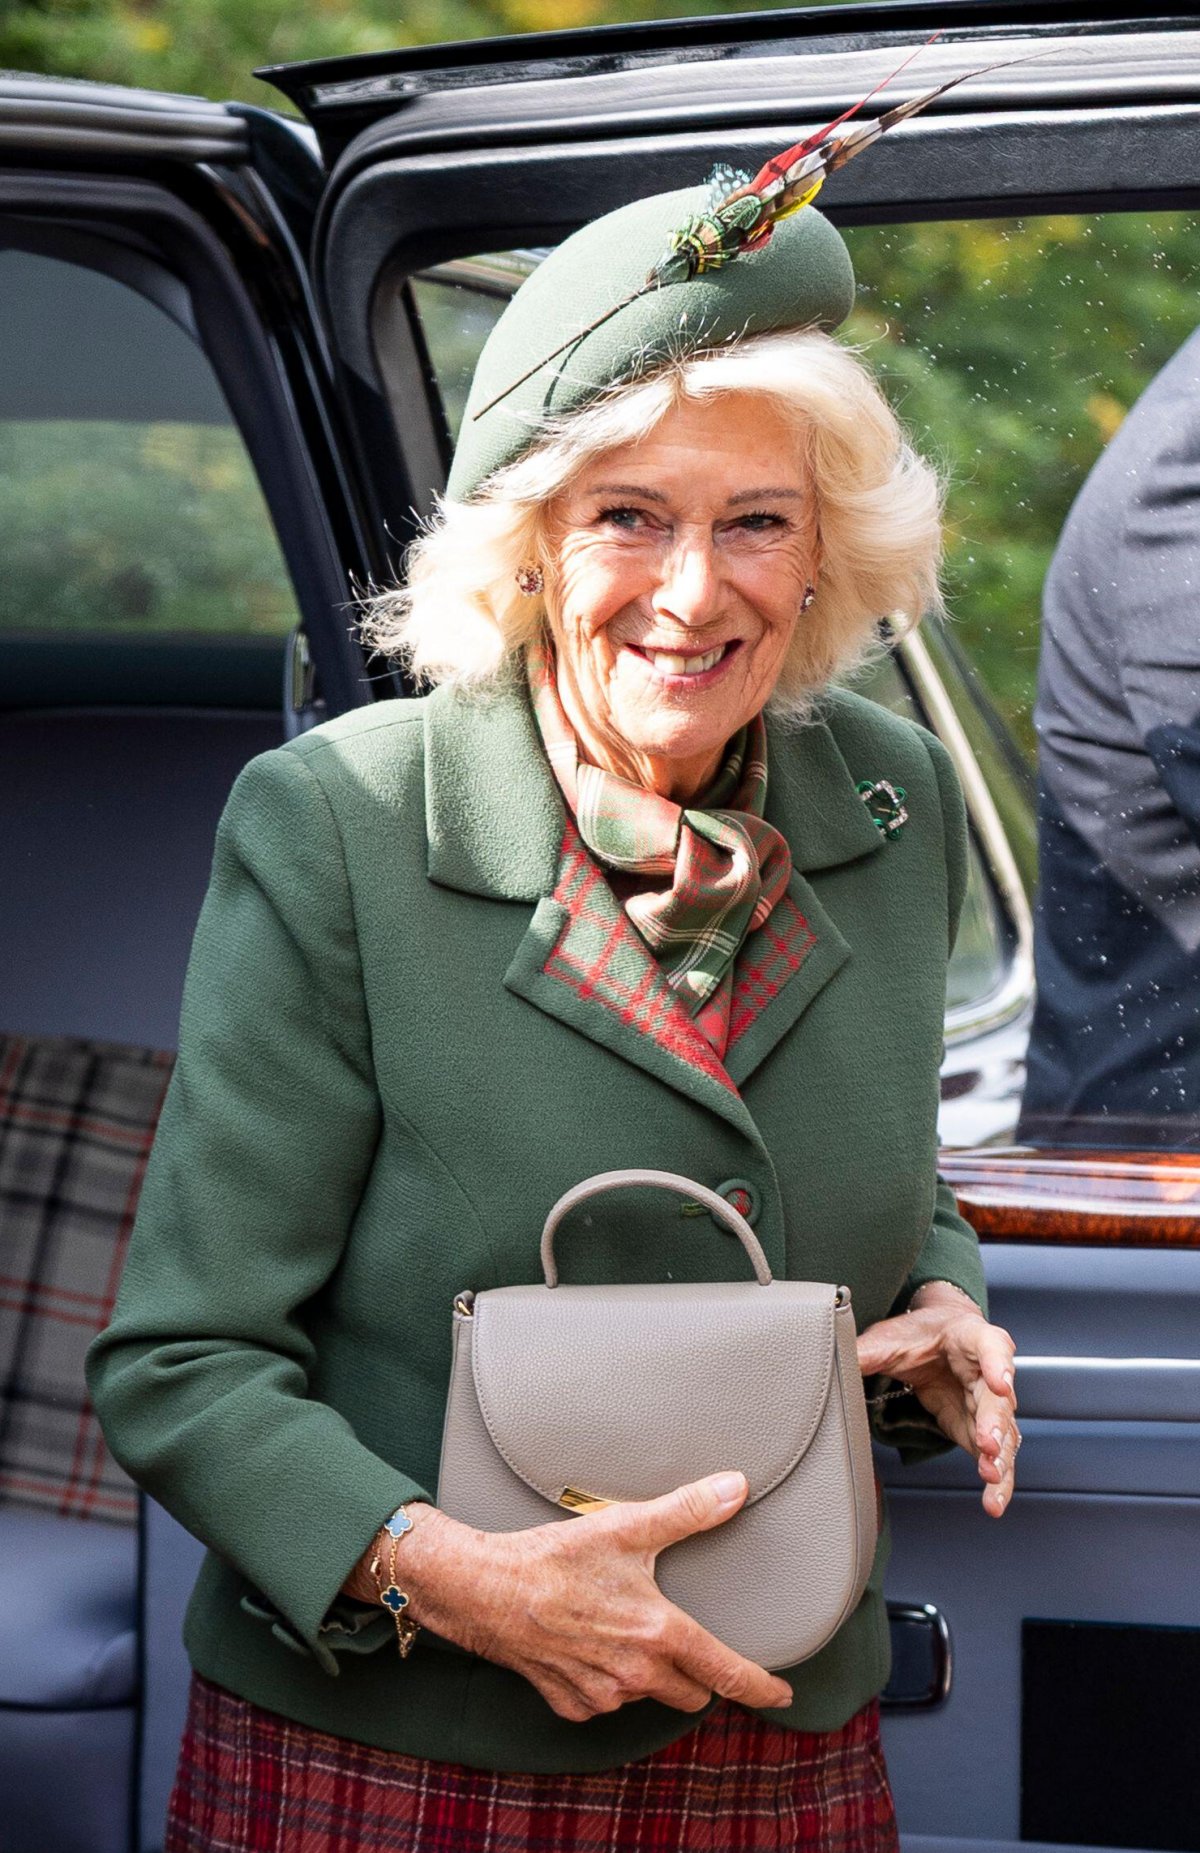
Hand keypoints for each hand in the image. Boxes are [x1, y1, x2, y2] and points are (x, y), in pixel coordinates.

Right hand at [349, 1474, 792, 1721]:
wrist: (485, 1589)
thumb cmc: (554, 1557)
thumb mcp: (626, 1526)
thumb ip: (687, 1511)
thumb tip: (736, 1489)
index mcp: (659, 1634)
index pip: (728, 1674)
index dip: (761, 1688)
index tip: (782, 1697)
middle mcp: (637, 1676)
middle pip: (693, 1693)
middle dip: (697, 1674)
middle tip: (683, 1640)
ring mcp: (603, 1696)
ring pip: (648, 1696)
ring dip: (648, 1674)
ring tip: (622, 1631)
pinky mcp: (571, 1705)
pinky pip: (606, 1702)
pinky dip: (606, 1681)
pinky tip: (588, 1646)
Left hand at [856, 1283, 1018, 1516]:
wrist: (934, 1340)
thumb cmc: (919, 1334)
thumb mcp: (887, 1338)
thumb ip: (864, 1351)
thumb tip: (829, 1359)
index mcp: (970, 1337)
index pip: (990, 1345)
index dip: (997, 1363)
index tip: (999, 1382)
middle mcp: (988, 1372)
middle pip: (999, 1397)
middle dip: (995, 1422)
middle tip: (988, 1445)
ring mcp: (988, 1404)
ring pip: (1003, 1432)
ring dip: (999, 1458)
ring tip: (991, 1479)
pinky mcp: (979, 1430)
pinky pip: (994, 1457)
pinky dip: (995, 1480)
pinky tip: (993, 1500)